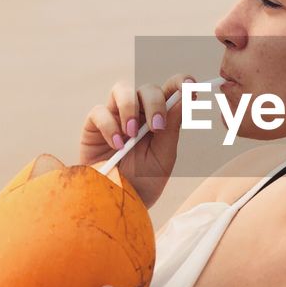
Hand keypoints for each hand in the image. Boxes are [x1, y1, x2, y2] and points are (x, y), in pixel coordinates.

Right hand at [79, 73, 195, 208]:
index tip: (191, 87)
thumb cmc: (143, 182)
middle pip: (148, 88)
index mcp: (160, 118)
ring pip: (122, 89)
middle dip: (155, 104)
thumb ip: (171, 129)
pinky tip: (116, 145)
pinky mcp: (94, 126)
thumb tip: (182, 99)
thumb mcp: (163, 158)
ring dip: (130, 107)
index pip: (171, 90)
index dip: (181, 82)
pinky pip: (100, 111)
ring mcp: (115, 116)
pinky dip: (109, 126)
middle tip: (157, 128)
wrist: (117, 203)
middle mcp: (138, 113)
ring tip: (132, 134)